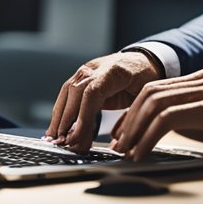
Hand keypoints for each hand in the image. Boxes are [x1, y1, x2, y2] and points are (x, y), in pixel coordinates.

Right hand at [45, 52, 161, 152]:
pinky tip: (57, 127)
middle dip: (66, 120)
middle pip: (75, 92)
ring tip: (55, 139)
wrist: (143, 60)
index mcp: (115, 71)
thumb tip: (117, 141)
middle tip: (64, 143)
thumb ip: (130, 115)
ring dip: (59, 117)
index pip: (92, 92)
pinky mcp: (81, 77)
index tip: (76, 136)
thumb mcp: (145, 96)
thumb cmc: (146, 79)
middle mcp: (97, 68)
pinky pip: (67, 93)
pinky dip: (61, 110)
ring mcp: (87, 70)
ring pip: (67, 92)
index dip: (82, 116)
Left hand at [108, 68, 202, 161]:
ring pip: (156, 103)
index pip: (155, 89)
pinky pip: (171, 117)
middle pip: (149, 93)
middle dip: (128, 120)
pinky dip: (151, 135)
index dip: (133, 111)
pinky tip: (146, 150)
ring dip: (135, 129)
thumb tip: (171, 131)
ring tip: (127, 151)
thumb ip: (200, 114)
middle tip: (118, 145)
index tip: (122, 133)